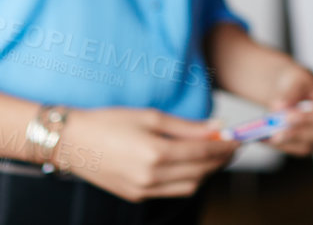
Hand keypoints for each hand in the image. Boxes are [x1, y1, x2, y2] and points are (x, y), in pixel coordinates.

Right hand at [57, 106, 239, 201]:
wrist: (72, 142)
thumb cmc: (109, 122)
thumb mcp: (151, 116)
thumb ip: (188, 126)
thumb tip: (218, 126)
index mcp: (156, 153)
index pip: (204, 152)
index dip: (226, 146)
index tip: (240, 138)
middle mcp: (151, 177)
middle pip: (201, 172)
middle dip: (221, 160)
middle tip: (232, 145)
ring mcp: (143, 190)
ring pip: (189, 186)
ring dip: (207, 172)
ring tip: (214, 154)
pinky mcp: (136, 196)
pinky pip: (172, 192)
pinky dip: (188, 180)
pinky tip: (191, 164)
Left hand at [258, 59, 312, 155]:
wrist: (290, 90)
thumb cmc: (299, 83)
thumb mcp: (296, 79)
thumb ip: (291, 92)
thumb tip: (280, 107)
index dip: (311, 117)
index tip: (289, 115)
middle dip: (297, 131)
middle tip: (276, 126)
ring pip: (309, 145)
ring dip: (287, 140)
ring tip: (267, 133)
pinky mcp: (310, 147)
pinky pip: (296, 150)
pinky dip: (279, 146)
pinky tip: (264, 138)